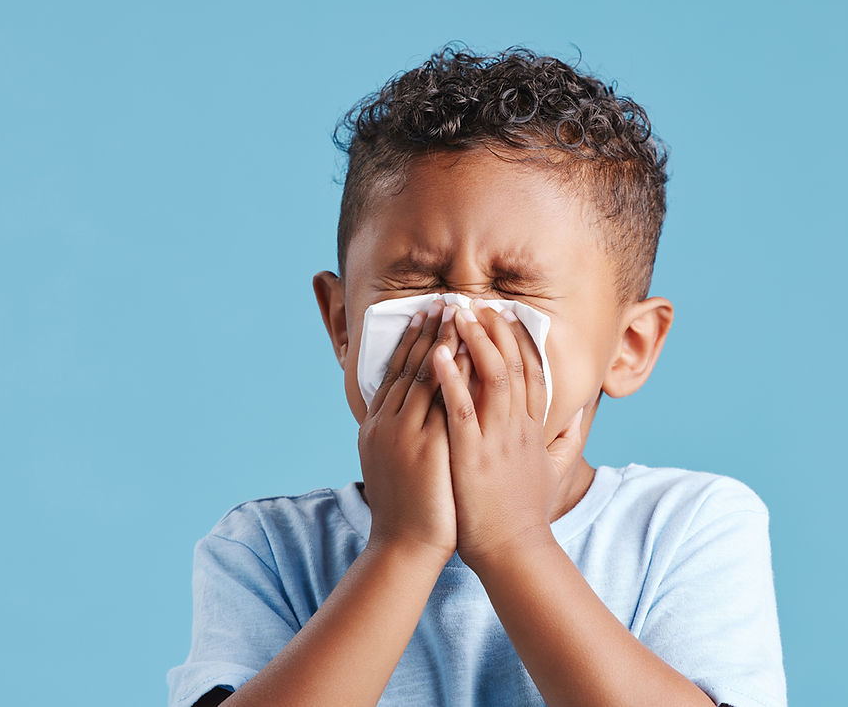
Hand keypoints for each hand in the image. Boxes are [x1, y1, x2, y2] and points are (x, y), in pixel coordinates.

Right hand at [357, 299, 462, 562]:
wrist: (404, 547)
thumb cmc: (407, 509)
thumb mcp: (392, 463)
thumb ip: (398, 433)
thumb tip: (408, 412)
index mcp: (378, 425)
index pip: (396, 372)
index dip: (412, 340)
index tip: (428, 314)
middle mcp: (387, 424)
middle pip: (409, 365)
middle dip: (429, 330)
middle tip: (446, 299)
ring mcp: (405, 434)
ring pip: (424, 375)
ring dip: (443, 341)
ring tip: (460, 313)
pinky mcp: (427, 448)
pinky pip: (443, 401)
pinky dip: (454, 374)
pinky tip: (468, 352)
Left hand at [431, 300, 584, 569]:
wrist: (515, 551)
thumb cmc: (526, 516)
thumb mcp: (552, 474)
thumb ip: (564, 445)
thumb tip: (575, 423)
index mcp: (533, 430)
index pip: (532, 374)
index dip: (520, 341)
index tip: (507, 316)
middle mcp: (519, 427)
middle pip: (514, 365)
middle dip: (496, 330)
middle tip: (479, 302)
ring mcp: (497, 439)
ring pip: (492, 377)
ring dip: (476, 342)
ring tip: (458, 313)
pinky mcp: (473, 454)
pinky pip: (462, 408)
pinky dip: (452, 378)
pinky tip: (439, 354)